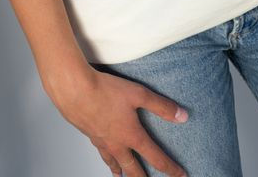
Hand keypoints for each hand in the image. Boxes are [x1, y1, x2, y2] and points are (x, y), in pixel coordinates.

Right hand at [52, 65, 187, 176]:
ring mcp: (101, 141)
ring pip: (113, 164)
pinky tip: (103, 151)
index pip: (156, 158)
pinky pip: (100, 151)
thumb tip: (183, 116)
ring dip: (121, 173)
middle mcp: (117, 144)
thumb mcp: (139, 94)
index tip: (180, 175)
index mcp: (132, 136)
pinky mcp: (88, 134)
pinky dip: (105, 157)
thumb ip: (161, 106)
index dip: (170, 168)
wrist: (74, 90)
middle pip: (133, 169)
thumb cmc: (104, 90)